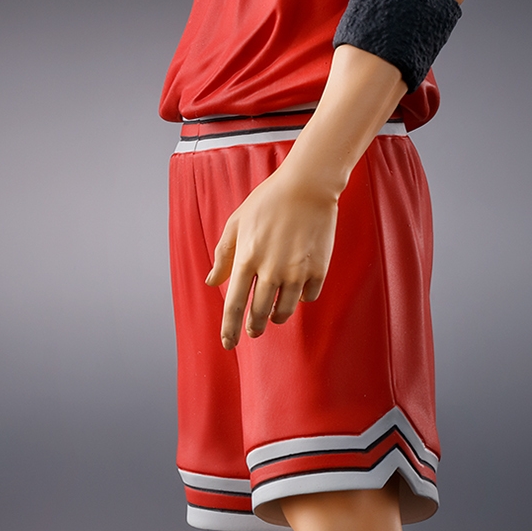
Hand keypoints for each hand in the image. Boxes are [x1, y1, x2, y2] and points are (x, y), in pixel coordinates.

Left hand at [207, 162, 339, 348]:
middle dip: (254, 327)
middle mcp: (271, 270)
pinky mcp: (318, 269)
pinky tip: (297, 291)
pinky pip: (308, 297)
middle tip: (254, 331)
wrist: (307, 186)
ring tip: (273, 314)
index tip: (229, 344)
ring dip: (276, 316)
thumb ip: (223, 255)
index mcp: (246, 259)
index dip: (230, 329)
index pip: (234, 305)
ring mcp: (296, 272)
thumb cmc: (267, 201)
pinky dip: (301, 298)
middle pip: (259, 314)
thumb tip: (213, 282)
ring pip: (285, 311)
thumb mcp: (236, 223)